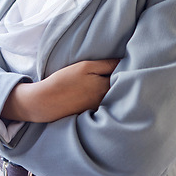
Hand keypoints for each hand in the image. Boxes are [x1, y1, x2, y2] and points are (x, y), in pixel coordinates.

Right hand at [2, 59, 119, 122]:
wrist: (45, 101)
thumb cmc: (64, 80)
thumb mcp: (85, 66)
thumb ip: (106, 64)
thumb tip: (124, 62)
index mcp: (106, 87)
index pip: (125, 77)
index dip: (128, 70)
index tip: (130, 63)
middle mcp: (106, 100)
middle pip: (121, 89)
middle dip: (124, 80)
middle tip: (122, 70)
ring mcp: (99, 109)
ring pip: (114, 97)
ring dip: (116, 90)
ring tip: (110, 80)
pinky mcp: (92, 113)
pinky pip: (105, 105)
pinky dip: (107, 99)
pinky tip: (99, 92)